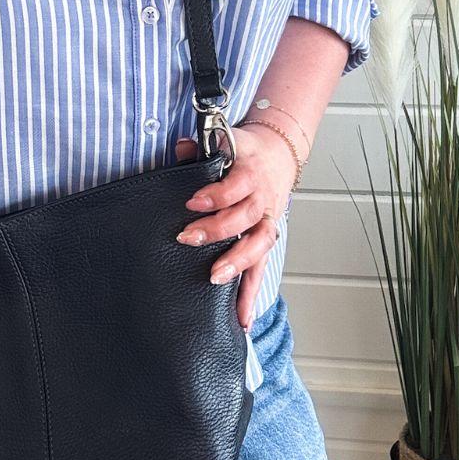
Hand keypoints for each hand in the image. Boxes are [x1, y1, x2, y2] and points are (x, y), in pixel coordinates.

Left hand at [174, 122, 298, 327]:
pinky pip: (261, 269)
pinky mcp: (266, 241)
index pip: (236, 186)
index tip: (192, 203)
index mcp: (251, 173)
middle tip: (188, 238)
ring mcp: (267, 221)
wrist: (278, 154)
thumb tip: (180, 148)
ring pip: (259, 244)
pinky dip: (252, 295)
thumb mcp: (224, 141)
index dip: (216, 195)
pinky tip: (242, 318)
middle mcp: (263, 198)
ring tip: (215, 279)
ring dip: (238, 263)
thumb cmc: (245, 152)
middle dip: (218, 230)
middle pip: (246, 217)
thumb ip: (200, 149)